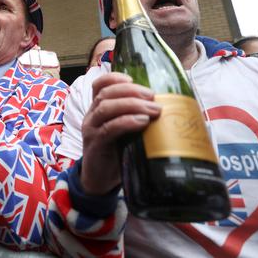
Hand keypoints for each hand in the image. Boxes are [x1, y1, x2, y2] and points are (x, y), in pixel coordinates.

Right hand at [80, 72, 160, 195]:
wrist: (99, 180)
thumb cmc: (115, 153)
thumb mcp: (122, 131)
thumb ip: (134, 118)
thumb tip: (166, 108)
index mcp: (97, 109)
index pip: (99, 85)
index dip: (115, 78)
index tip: (133, 78)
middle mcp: (91, 116)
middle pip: (106, 93)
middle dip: (131, 91)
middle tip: (153, 96)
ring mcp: (91, 130)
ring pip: (107, 108)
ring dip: (132, 104)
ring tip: (153, 110)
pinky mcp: (95, 145)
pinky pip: (109, 128)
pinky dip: (127, 122)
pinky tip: (142, 122)